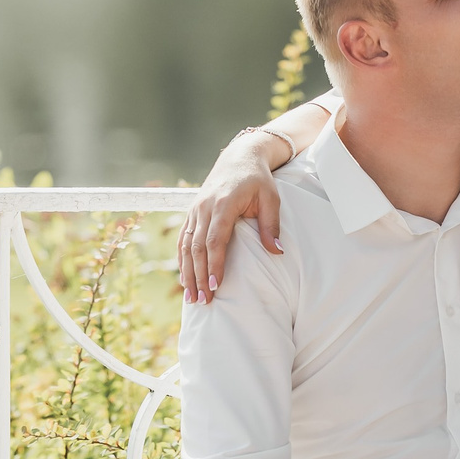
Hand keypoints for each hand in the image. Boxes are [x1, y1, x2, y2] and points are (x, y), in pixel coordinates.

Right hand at [178, 139, 284, 302]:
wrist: (238, 157)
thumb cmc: (258, 179)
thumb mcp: (271, 198)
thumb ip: (271, 225)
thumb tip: (276, 252)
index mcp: (223, 204)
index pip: (215, 239)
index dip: (214, 263)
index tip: (215, 284)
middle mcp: (204, 208)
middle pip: (196, 247)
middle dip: (198, 276)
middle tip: (203, 301)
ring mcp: (195, 211)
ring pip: (185, 246)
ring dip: (187, 273)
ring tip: (192, 298)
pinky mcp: (192, 214)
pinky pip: (183, 240)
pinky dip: (182, 261)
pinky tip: (185, 280)